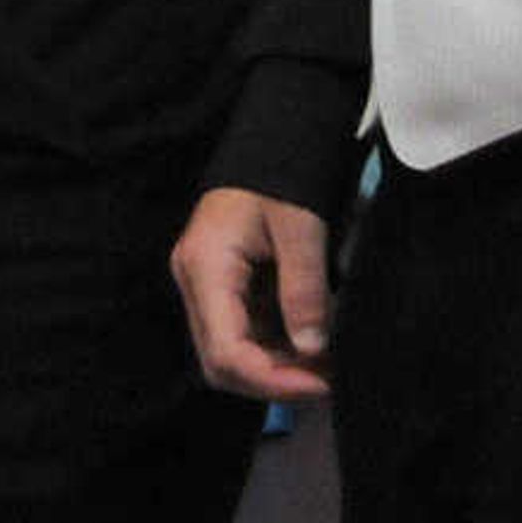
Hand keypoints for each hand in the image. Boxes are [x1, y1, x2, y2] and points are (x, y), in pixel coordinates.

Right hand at [170, 187, 337, 401]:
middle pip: (222, 362)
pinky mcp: (222, 285)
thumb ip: (305, 288)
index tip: (320, 385)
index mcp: (205, 267)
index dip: (272, 381)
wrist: (271, 137)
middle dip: (274, 381)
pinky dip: (277, 348)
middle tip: (327, 381)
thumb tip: (311, 348)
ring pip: (232, 352)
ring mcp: (205, 286)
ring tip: (327, 366)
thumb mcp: (301, 227)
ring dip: (278, 368)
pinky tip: (312, 345)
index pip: (226, 352)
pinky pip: (243, 332)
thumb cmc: (282, 173)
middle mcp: (194, 282)